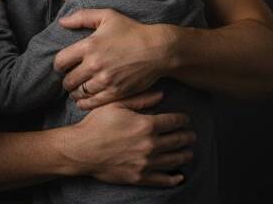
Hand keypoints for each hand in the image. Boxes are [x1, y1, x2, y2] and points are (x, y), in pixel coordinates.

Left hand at [54, 9, 175, 108]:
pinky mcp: (116, 92)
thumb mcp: (107, 16)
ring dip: (75, 93)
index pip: (61, 61)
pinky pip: (94, 102)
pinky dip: (85, 103)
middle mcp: (94, 65)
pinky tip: (82, 102)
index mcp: (89, 46)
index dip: (58, 65)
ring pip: (80, 92)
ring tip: (75, 91)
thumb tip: (62, 22)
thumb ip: (82, 17)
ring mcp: (105, 80)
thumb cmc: (132, 30)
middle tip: (69, 80)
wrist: (158, 49)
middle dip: (66, 81)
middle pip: (68, 80)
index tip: (62, 66)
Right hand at [61, 91, 194, 185]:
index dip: (182, 120)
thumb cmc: (96, 124)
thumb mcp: (115, 105)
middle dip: (187, 137)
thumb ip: (140, 99)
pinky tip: (179, 175)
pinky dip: (174, 178)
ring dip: (185, 155)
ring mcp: (146, 162)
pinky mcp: (140, 176)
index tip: (186, 120)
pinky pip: (163, 179)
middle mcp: (150, 144)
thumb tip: (161, 94)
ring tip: (188, 152)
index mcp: (146, 125)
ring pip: (174, 159)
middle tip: (191, 135)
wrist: (81, 149)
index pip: (173, 122)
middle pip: (178, 140)